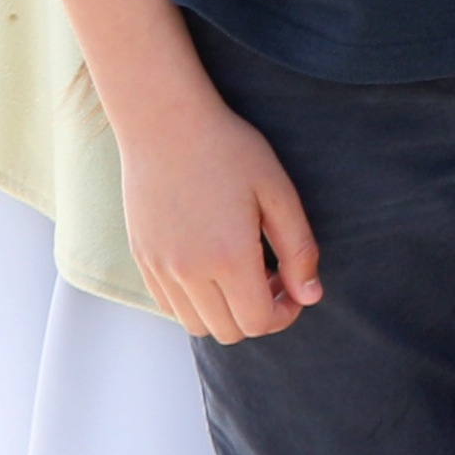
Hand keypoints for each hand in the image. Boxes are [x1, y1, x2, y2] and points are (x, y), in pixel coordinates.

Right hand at [112, 93, 321, 343]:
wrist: (164, 123)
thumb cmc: (229, 150)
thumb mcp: (278, 193)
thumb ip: (299, 249)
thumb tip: (311, 296)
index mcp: (228, 257)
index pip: (259, 323)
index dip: (285, 313)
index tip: (293, 285)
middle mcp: (188, 272)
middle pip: (229, 332)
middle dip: (258, 313)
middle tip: (271, 275)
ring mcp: (159, 268)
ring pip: (197, 325)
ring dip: (226, 311)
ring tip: (241, 268)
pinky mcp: (142, 259)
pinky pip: (170, 306)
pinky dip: (196, 302)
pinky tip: (211, 264)